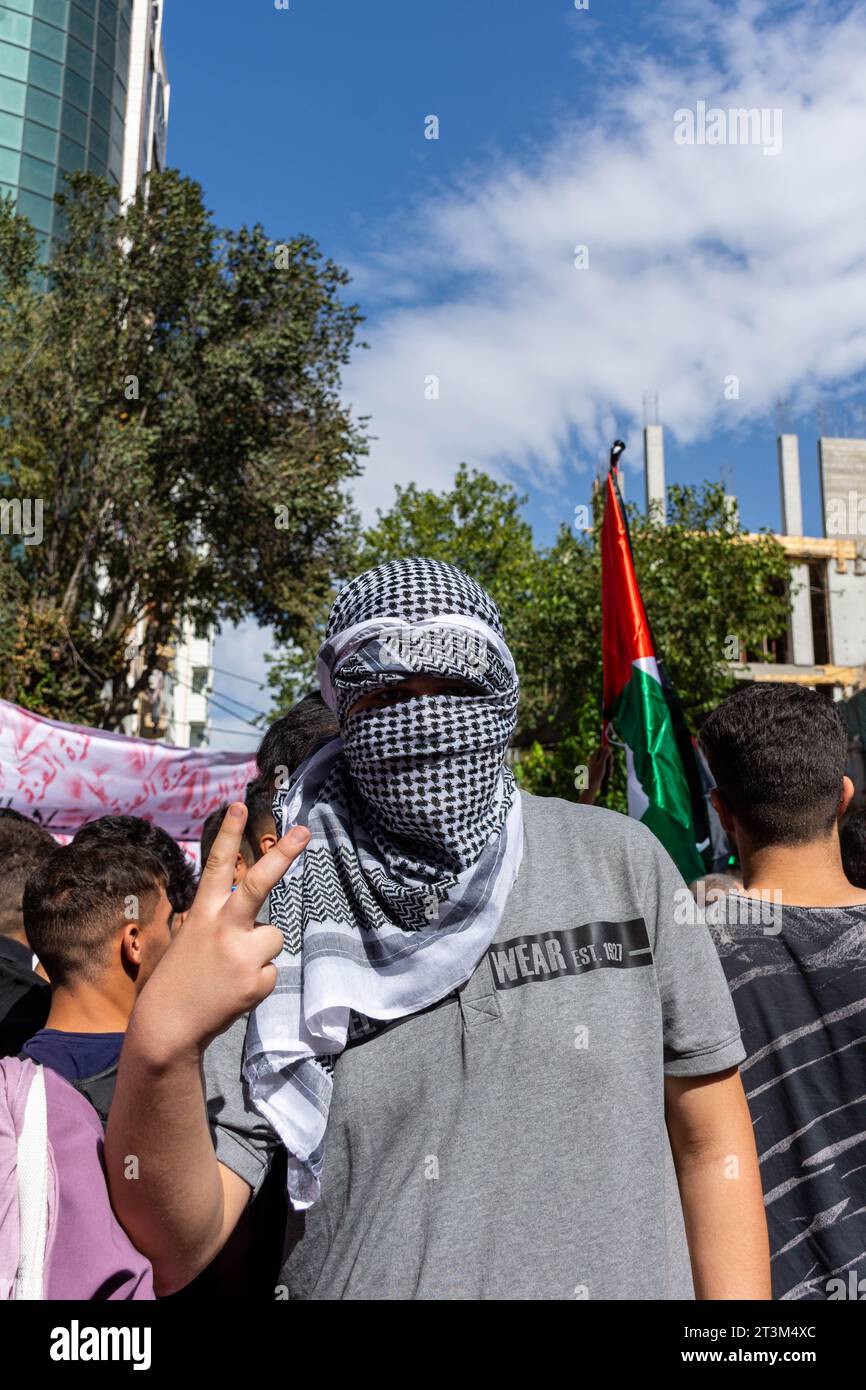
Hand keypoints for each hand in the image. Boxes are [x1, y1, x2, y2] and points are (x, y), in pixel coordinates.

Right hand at [131, 802, 309, 1061]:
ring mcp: (241, 954)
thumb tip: (254, 914)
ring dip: (260, 952)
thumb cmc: (179, 980)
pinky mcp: (256, 981)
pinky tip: (234, 991)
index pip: (217, 866)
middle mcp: (224, 928)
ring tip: (231, 972)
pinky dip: (258, 980)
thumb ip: (220, 921)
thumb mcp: (189, 939)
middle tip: (305, 831)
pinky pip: (272, 970)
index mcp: (203, 914)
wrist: (168, 1027)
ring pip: (274, 936)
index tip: (239, 804)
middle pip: (258, 884)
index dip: (229, 835)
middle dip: (283, 855)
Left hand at [579, 745, 613, 803]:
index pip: (602, 748)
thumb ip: (604, 754)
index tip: (610, 757)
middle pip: (606, 756)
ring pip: (607, 763)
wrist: (593, 785)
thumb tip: (607, 746)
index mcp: (594, 756)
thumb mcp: (601, 763)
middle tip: (609, 766)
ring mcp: (598, 765)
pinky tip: (608, 776)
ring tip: (608, 773)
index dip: (607, 751)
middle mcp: (595, 759)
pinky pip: (607, 768)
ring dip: (610, 768)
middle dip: (610, 761)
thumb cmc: (596, 774)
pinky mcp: (600, 770)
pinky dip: (608, 771)